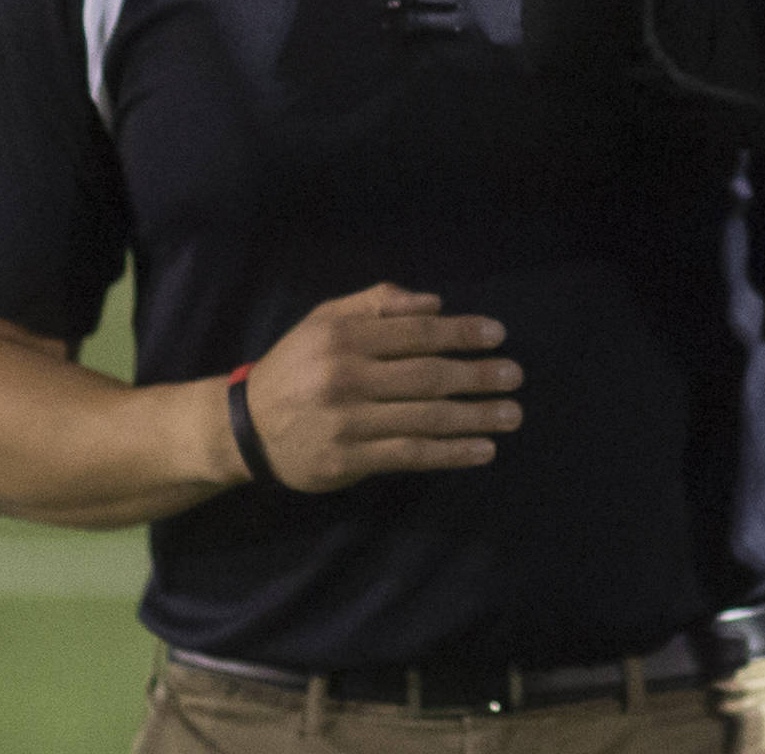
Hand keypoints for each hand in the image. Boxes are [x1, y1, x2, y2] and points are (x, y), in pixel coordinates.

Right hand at [242, 282, 523, 491]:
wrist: (248, 426)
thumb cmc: (297, 365)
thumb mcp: (326, 319)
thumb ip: (376, 304)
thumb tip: (434, 303)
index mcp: (343, 337)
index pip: (415, 333)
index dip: (460, 333)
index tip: (497, 336)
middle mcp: (346, 377)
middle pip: (426, 376)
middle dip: (476, 376)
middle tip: (515, 376)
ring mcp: (348, 422)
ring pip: (424, 419)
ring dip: (474, 417)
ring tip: (511, 414)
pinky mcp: (350, 460)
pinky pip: (410, 455)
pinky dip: (450, 453)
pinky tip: (481, 450)